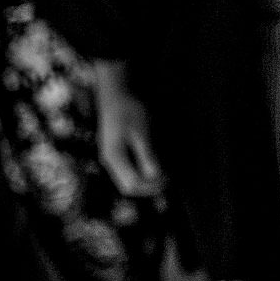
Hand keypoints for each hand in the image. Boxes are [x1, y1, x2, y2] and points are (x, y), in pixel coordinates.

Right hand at [95, 77, 164, 199]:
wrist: (117, 93)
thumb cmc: (130, 110)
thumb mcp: (142, 132)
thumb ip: (147, 155)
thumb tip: (156, 176)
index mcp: (114, 158)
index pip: (132, 185)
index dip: (151, 186)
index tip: (169, 179)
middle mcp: (110, 161)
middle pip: (129, 186)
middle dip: (149, 187)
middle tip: (169, 179)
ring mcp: (112, 156)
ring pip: (128, 180)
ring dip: (146, 181)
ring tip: (165, 175)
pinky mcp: (116, 151)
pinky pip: (128, 170)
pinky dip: (142, 172)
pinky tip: (155, 165)